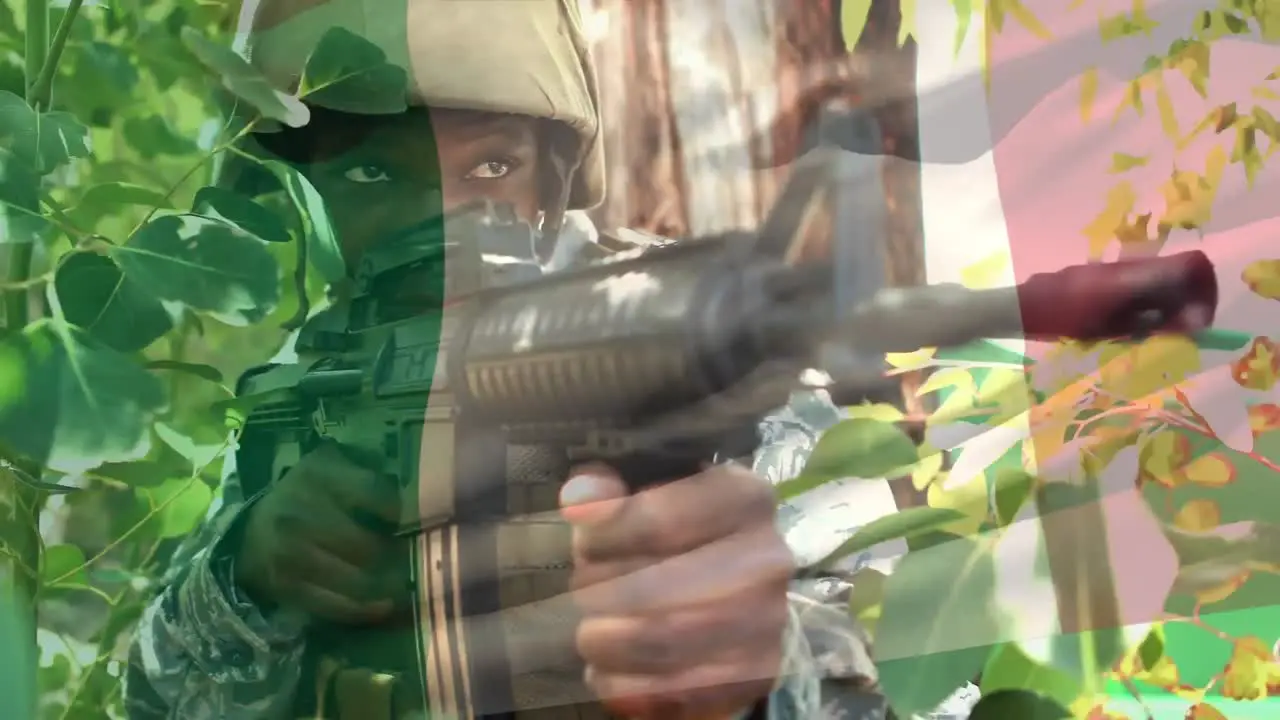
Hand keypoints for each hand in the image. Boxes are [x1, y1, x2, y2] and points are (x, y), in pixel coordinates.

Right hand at [235, 439, 402, 623]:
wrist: (252, 532)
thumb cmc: (308, 497)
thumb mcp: (332, 471)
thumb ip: (369, 478)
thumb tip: (419, 499)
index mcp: (315, 475)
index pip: (371, 491)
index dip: (400, 511)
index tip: (421, 521)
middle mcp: (298, 513)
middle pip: (364, 544)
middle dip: (395, 554)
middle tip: (415, 559)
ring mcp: (288, 553)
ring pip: (354, 579)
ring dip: (386, 586)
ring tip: (407, 585)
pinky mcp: (285, 587)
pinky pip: (334, 605)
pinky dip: (364, 609)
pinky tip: (385, 606)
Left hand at [560, 462, 793, 719]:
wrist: (732, 587)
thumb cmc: (675, 532)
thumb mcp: (642, 494)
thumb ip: (608, 490)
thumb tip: (580, 500)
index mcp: (744, 497)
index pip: (656, 521)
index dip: (602, 538)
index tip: (585, 544)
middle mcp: (767, 557)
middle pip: (651, 589)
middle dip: (597, 594)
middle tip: (583, 593)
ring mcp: (768, 619)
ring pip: (658, 643)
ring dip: (605, 642)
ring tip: (592, 632)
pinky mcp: (757, 672)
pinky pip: (673, 692)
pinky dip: (626, 686)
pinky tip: (612, 669)